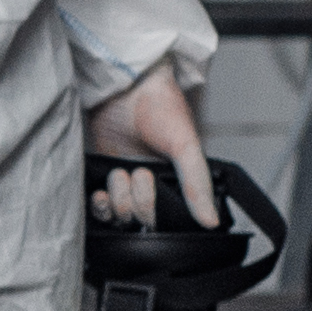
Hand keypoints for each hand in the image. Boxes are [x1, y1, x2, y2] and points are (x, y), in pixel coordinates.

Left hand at [91, 62, 218, 223]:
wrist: (125, 88)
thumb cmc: (161, 108)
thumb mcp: (186, 145)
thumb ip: (197, 185)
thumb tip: (211, 221)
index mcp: (178, 185)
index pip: (169, 222)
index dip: (157, 212)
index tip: (153, 184)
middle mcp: (153, 189)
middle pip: (141, 222)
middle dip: (138, 200)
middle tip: (139, 172)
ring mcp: (128, 186)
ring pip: (120, 218)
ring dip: (117, 200)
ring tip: (120, 174)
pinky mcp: (104, 179)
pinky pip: (101, 211)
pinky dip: (100, 207)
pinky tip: (101, 194)